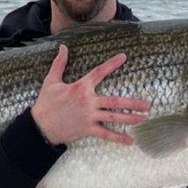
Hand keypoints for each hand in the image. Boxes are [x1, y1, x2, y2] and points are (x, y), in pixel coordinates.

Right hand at [31, 45, 150, 145]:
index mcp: (80, 87)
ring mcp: (89, 116)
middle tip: (147, 104)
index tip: (124, 57)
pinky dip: (118, 137)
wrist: (40, 126)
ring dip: (130, 118)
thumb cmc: (46, 103)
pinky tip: (130, 140)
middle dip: (133, 102)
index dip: (112, 64)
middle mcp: (88, 101)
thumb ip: (59, 63)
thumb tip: (62, 47)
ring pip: (114, 117)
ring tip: (144, 119)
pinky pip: (106, 133)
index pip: (99, 72)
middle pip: (115, 101)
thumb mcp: (51, 80)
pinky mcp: (87, 128)